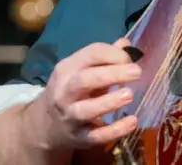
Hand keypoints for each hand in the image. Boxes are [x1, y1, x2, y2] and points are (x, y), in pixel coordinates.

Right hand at [24, 38, 140, 151]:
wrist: (44, 126)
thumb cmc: (71, 91)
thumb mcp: (80, 71)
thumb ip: (103, 58)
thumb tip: (126, 44)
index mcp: (67, 69)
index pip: (91, 54)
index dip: (114, 54)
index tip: (131, 60)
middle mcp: (64, 92)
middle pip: (85, 80)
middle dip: (112, 74)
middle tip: (137, 72)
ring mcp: (70, 117)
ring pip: (87, 110)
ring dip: (109, 102)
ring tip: (130, 95)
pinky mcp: (78, 138)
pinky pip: (96, 136)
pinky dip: (115, 130)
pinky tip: (132, 121)